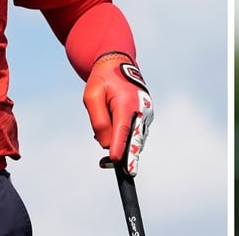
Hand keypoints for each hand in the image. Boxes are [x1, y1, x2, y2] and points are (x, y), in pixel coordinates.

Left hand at [83, 53, 152, 175]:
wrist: (119, 65)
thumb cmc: (103, 81)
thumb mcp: (92, 96)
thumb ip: (98, 120)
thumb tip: (105, 144)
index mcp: (127, 103)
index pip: (122, 129)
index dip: (118, 146)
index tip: (115, 160)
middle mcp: (141, 110)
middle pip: (135, 139)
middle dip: (129, 157)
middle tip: (128, 174)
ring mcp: (146, 114)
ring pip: (135, 139)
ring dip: (122, 148)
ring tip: (104, 159)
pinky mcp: (145, 119)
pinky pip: (135, 135)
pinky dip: (125, 141)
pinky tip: (110, 139)